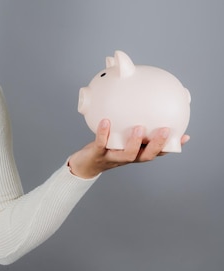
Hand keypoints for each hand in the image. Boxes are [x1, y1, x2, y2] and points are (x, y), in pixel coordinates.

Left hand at [67, 119, 189, 178]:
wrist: (86, 164)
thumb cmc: (107, 147)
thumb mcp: (122, 137)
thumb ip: (131, 126)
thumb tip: (141, 107)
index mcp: (136, 153)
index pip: (157, 152)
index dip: (170, 146)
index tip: (184, 136)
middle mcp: (128, 157)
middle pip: (147, 155)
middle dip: (157, 144)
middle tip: (165, 130)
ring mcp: (113, 156)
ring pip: (127, 154)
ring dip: (135, 142)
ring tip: (138, 128)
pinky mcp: (97, 153)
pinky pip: (101, 143)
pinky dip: (103, 133)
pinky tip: (105, 121)